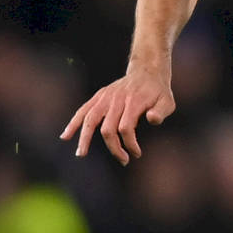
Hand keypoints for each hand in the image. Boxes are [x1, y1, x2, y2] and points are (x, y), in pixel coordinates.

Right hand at [61, 67, 175, 164]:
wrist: (147, 72)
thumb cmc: (158, 92)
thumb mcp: (168, 101)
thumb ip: (161, 111)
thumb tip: (152, 120)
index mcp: (133, 102)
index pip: (126, 128)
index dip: (130, 144)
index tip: (137, 153)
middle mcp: (116, 99)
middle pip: (108, 128)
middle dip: (114, 147)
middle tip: (124, 160)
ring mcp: (106, 97)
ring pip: (90, 119)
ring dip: (85, 138)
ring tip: (81, 154)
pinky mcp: (99, 97)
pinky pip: (83, 110)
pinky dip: (73, 123)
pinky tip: (65, 136)